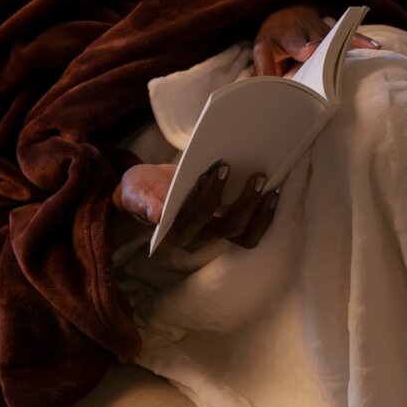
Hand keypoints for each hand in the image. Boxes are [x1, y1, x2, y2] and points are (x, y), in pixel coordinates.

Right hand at [113, 161, 278, 248]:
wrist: (147, 191)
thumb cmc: (141, 189)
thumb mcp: (134, 191)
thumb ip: (141, 202)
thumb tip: (156, 214)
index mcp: (175, 231)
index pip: (199, 216)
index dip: (213, 195)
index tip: (224, 168)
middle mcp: (197, 239)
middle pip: (229, 227)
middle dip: (246, 202)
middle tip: (258, 175)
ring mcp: (213, 234)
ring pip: (245, 235)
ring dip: (261, 214)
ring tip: (272, 188)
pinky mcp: (225, 227)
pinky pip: (250, 231)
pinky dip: (264, 216)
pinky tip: (273, 194)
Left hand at [252, 5, 379, 76]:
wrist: (287, 10)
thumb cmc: (275, 35)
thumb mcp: (262, 48)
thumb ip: (263, 67)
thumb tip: (266, 90)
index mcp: (291, 38)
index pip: (299, 43)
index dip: (306, 47)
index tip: (313, 51)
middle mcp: (310, 32)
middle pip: (322, 43)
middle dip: (331, 52)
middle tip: (340, 63)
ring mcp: (324, 31)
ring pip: (337, 38)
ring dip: (351, 43)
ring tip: (372, 49)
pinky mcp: (334, 32)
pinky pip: (349, 36)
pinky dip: (362, 40)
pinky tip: (377, 46)